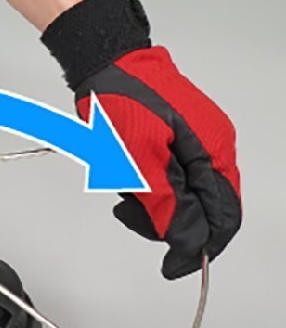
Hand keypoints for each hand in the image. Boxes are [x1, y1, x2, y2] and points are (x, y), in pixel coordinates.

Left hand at [42, 0, 241, 278]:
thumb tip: (187, 244)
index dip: (199, 247)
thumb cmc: (121, 99)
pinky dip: (147, 183)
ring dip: (151, 199)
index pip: (222, 217)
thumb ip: (166, 204)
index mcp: (213, 151)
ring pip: (183, 194)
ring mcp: (196, 140)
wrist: (104, 60)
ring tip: (120, 181)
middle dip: (166, 217)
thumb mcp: (140, 161)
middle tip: (128, 210)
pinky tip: (123, 170)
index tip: (173, 267)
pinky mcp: (177, 137)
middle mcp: (212, 147)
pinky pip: (169, 175)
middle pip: (203, 208)